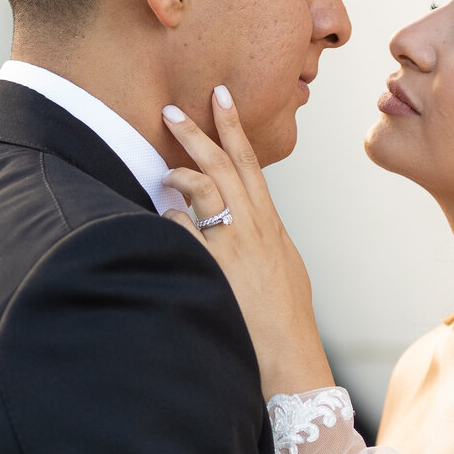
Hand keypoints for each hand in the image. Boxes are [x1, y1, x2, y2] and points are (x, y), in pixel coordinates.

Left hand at [161, 89, 334, 398]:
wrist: (290, 357)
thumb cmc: (285, 322)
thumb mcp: (283, 271)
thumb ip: (264, 244)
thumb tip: (253, 229)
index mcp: (270, 226)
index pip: (250, 164)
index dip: (233, 128)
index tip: (220, 96)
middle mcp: (254, 227)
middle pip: (224, 164)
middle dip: (197, 131)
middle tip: (171, 108)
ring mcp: (234, 245)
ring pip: (204, 187)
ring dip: (180, 170)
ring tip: (163, 168)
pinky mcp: (216, 266)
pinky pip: (182, 229)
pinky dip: (169, 221)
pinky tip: (163, 224)